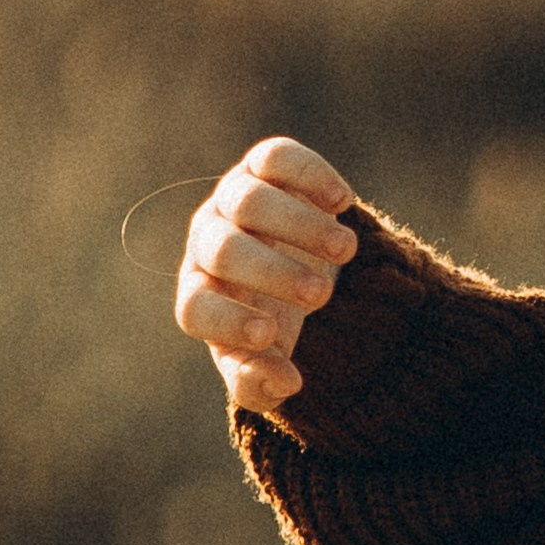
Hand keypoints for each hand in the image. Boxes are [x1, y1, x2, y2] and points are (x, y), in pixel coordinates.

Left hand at [174, 136, 357, 413]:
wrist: (299, 271)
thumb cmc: (277, 324)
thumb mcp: (268, 365)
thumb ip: (265, 385)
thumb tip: (284, 382)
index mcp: (202, 297)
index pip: (198, 308)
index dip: (228, 323)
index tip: (270, 337)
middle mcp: (209, 244)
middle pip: (222, 249)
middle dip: (271, 273)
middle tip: (320, 296)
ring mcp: (233, 200)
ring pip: (248, 199)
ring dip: (299, 225)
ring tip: (346, 252)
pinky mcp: (263, 167)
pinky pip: (275, 159)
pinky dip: (309, 175)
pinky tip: (343, 203)